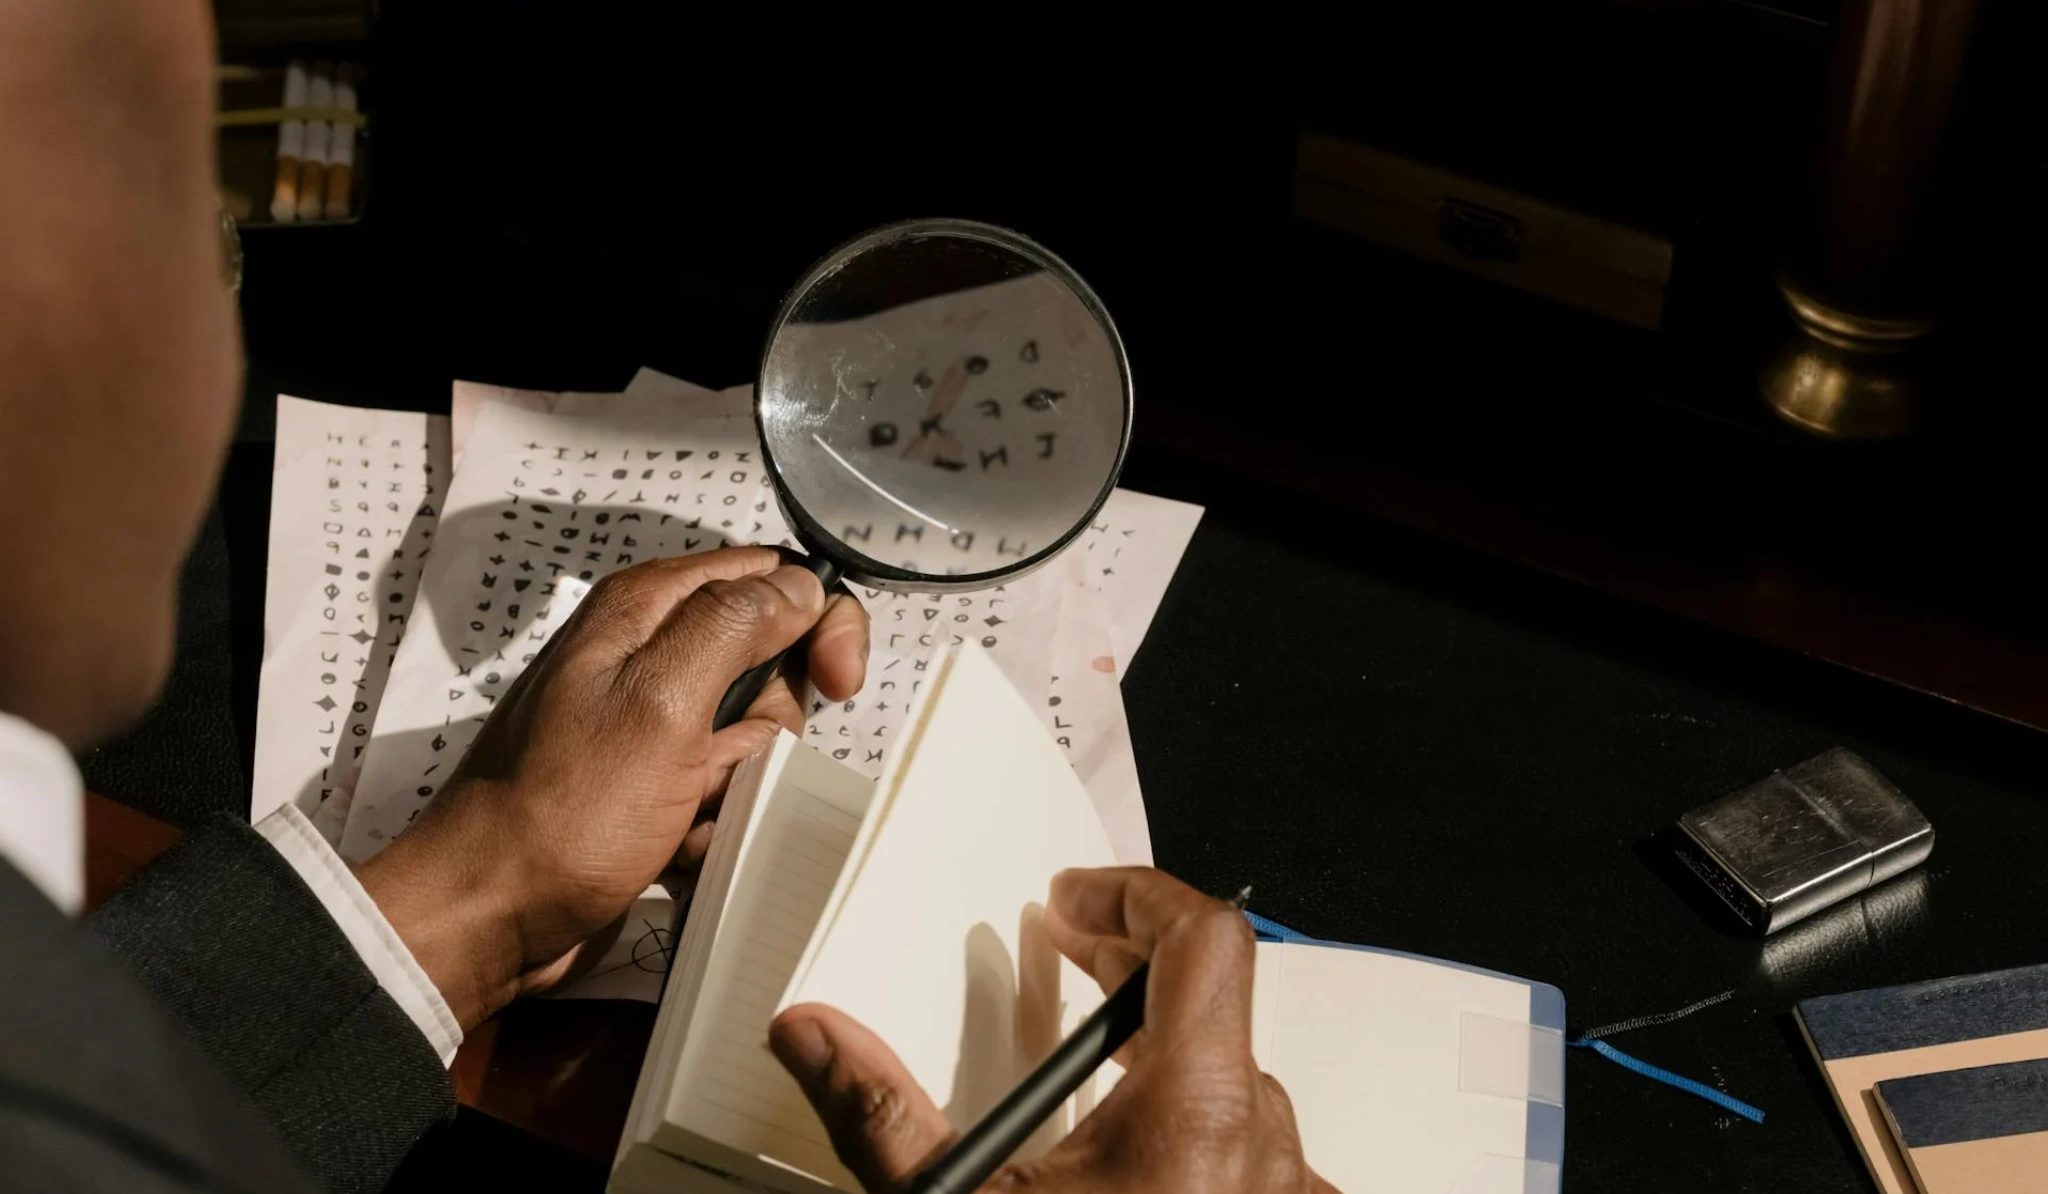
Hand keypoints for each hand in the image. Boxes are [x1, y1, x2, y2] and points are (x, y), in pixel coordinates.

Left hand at [355, 547, 868, 1028]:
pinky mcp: (652, 784)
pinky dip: (716, 821)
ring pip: (755, 734)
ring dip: (740, 783)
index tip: (837, 680)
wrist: (491, 916)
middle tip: (727, 762)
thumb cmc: (562, 814)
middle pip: (773, 661)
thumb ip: (734, 626)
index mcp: (646, 609)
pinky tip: (674, 844)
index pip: (772, 575)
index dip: (818, 620)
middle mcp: (648, 653)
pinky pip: (725, 789)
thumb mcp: (661, 703)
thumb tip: (799, 586)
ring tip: (684, 812)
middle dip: (772, 722)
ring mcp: (650, 722)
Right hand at [769, 867, 1339, 1193]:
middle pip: (1213, 1012)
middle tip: (1063, 957)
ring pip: (1237, 1093)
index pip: (1205, 941)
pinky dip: (1197, 1141)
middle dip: (1130, 973)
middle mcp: (1265, 1154)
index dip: (1135, 893)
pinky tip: (1134, 1167)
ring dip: (1165, 1065)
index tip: (1072, 900)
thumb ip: (881, 1114)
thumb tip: (815, 1034)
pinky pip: (1255, 1163)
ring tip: (1089, 1067)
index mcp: (1196, 1121)